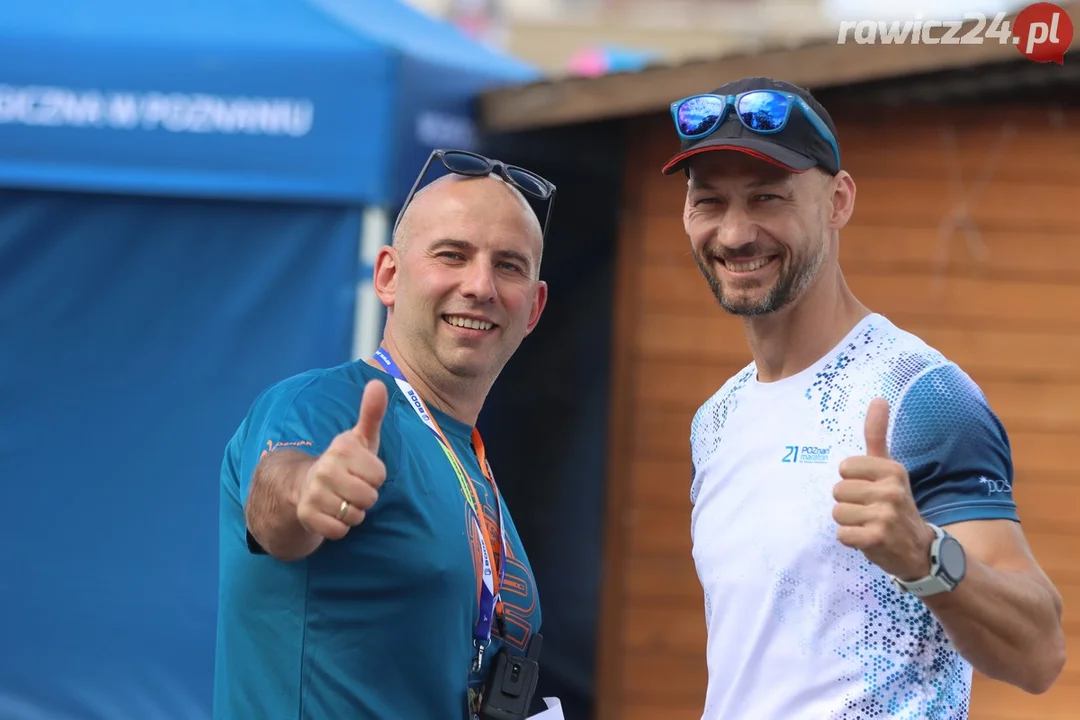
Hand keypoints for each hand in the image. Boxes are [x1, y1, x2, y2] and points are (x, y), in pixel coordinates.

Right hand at [296, 379, 388, 540]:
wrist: (303, 485)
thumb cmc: (345, 462)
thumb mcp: (361, 438)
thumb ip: (372, 413)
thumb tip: (378, 383)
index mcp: (341, 449)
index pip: (379, 475)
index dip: (375, 477)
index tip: (362, 471)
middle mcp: (324, 468)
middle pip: (369, 498)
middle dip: (366, 498)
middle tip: (353, 488)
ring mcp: (313, 492)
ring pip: (355, 516)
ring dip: (353, 513)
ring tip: (342, 500)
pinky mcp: (306, 515)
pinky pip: (339, 531)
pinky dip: (340, 527)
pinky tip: (332, 514)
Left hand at [832, 397, 935, 580]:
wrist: (920, 549)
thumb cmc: (896, 504)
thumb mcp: (890, 469)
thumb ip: (877, 435)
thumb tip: (878, 398)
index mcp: (892, 469)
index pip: (844, 468)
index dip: (851, 482)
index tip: (870, 490)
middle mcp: (891, 490)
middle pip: (838, 491)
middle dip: (849, 504)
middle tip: (870, 511)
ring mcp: (885, 515)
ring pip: (837, 513)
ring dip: (849, 523)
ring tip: (869, 524)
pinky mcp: (877, 538)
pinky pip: (842, 534)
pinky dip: (851, 540)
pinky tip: (869, 539)